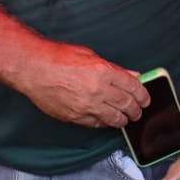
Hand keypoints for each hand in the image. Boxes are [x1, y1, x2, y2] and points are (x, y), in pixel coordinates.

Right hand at [14, 42, 146, 128]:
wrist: (33, 69)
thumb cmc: (59, 57)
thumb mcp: (90, 55)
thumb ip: (114, 68)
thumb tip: (132, 76)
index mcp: (104, 72)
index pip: (133, 87)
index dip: (142, 94)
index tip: (145, 98)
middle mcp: (98, 91)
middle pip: (126, 104)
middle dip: (136, 109)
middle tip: (138, 110)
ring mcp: (86, 106)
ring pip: (114, 119)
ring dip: (123, 119)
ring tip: (126, 118)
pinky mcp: (75, 117)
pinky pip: (96, 124)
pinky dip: (104, 123)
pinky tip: (107, 120)